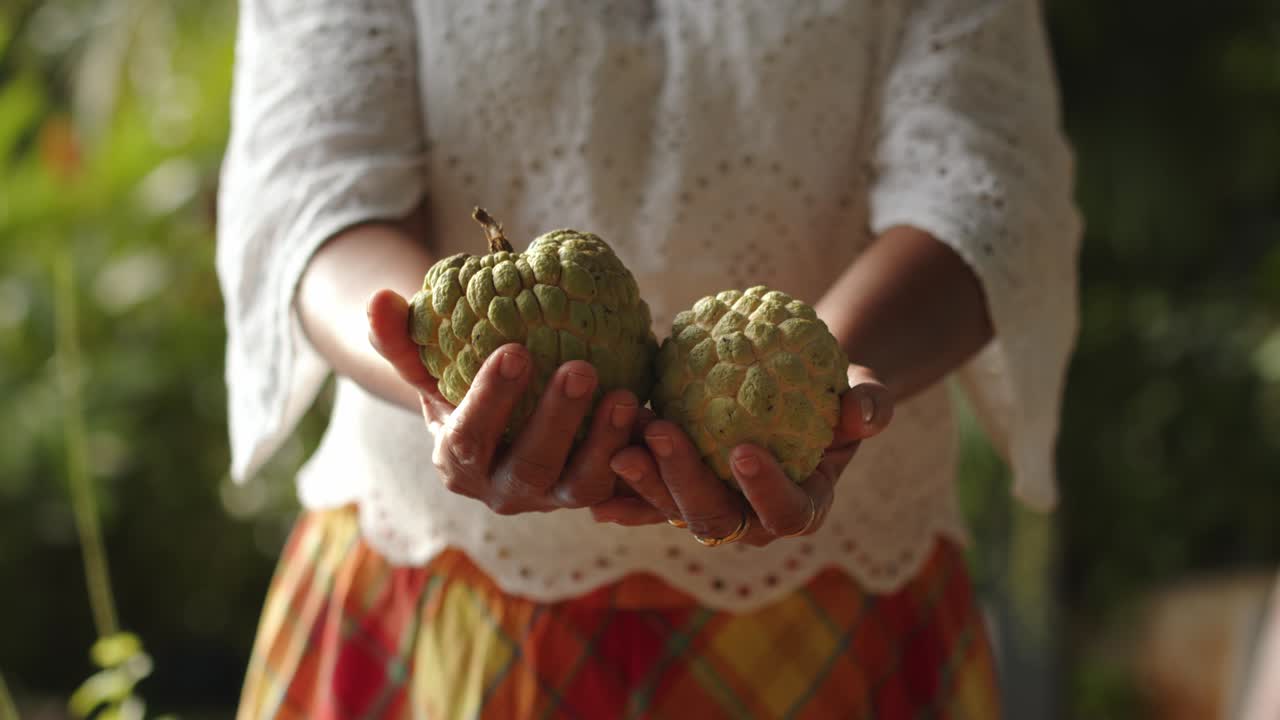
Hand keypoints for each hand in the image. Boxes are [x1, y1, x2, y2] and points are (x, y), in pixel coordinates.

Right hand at [366, 288, 641, 512]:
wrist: (509, 416)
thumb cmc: (463, 382)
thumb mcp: (430, 365)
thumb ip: (401, 338)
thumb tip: (378, 301)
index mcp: (459, 462)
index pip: (469, 440)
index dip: (491, 400)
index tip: (515, 351)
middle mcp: (505, 490)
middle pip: (531, 466)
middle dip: (557, 421)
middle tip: (581, 369)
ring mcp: (554, 497)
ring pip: (580, 485)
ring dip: (604, 442)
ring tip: (625, 395)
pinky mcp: (598, 494)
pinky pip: (623, 487)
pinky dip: (640, 460)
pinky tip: (656, 418)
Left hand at [591, 365, 892, 545]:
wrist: (795, 392)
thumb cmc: (836, 391)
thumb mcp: (862, 391)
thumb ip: (870, 404)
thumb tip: (865, 410)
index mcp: (802, 506)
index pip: (786, 513)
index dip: (765, 489)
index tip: (743, 449)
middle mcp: (752, 522)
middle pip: (716, 517)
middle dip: (684, 480)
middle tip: (662, 431)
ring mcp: (710, 510)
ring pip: (671, 510)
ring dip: (644, 480)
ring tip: (621, 443)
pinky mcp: (674, 494)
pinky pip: (643, 498)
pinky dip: (620, 491)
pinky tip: (596, 474)